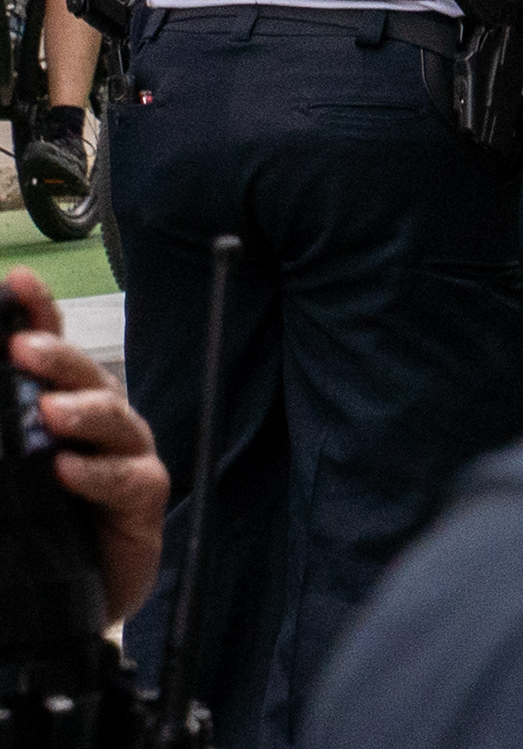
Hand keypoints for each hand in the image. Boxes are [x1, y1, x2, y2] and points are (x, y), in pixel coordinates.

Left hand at [5, 268, 160, 627]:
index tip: (18, 284)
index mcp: (58, 411)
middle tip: (25, 347)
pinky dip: (97, 473)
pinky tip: (67, 470)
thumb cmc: (25, 532)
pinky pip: (128, 478)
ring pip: (116, 419)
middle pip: (88, 377)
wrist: (54, 605)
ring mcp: (124, 460)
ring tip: (49, 413)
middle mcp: (96, 427)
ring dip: (84, 411)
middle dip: (60, 356)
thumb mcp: (0, 481)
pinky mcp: (142, 502)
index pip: (49, 356)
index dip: (38, 314)